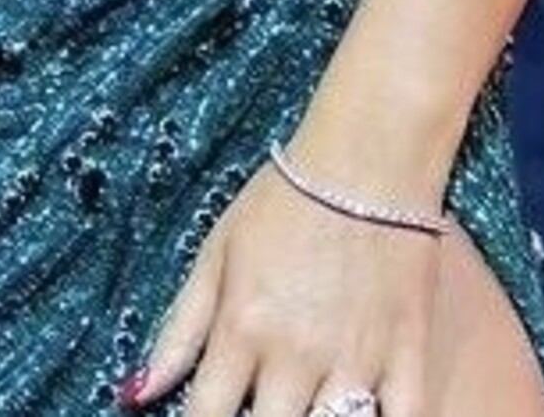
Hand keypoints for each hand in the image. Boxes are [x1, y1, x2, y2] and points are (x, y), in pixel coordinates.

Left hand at [115, 153, 441, 416]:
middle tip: (262, 408)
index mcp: (243, 328)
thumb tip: (135, 393)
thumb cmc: (288, 194)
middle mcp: (295, 354)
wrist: (369, 152)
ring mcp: (355, 357)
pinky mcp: (407, 352)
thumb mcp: (218, 249)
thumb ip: (180, 327)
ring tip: (302, 411)